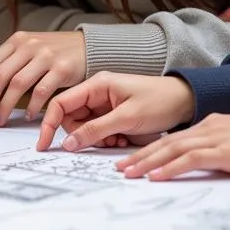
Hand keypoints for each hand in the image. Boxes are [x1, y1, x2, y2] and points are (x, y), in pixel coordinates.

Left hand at [0, 31, 85, 128]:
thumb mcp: (28, 51)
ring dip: (4, 107)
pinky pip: (42, 90)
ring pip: (16, 84)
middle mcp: (27, 46)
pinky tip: (29, 117)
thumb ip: (9, 66)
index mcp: (14, 42)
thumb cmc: (53, 54)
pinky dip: (33, 106)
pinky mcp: (62, 67)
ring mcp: (45, 55)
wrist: (88, 45)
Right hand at [37, 73, 194, 151]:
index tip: (43, 144)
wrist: (185, 103)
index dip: (49, 123)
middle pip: (70, 119)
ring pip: (84, 130)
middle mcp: (96, 95)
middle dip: (82, 135)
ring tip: (118, 139)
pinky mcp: (112, 118)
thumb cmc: (159, 101)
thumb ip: (96, 130)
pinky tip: (123, 139)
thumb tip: (68, 144)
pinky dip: (106, 141)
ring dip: (96, 140)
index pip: (61, 103)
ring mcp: (104, 107)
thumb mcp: (127, 117)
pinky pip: (98, 134)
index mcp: (96, 85)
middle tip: (104, 141)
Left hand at [117, 107, 229, 179]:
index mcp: (216, 125)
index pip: (176, 138)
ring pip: (171, 150)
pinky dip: (169, 168)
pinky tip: (154, 177)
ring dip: (145, 163)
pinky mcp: (226, 151)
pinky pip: (190, 160)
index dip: (153, 149)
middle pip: (166, 142)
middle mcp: (211, 128)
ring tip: (126, 174)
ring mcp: (217, 138)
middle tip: (118, 168)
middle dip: (140, 155)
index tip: (135, 160)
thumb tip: (222, 164)